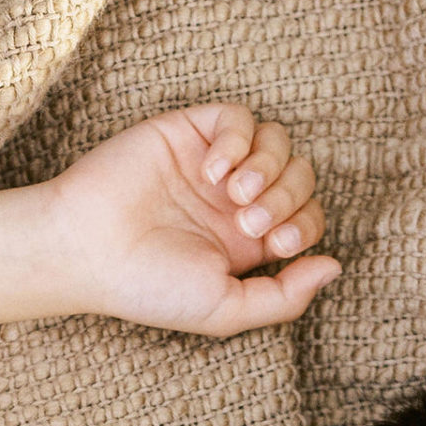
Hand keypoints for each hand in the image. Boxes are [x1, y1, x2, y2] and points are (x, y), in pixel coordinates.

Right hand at [39, 104, 339, 337]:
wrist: (90, 249)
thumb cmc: (152, 287)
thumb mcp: (227, 309)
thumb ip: (286, 296)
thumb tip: (336, 266)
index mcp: (250, 243)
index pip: (308, 217)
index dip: (306, 224)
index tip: (275, 245)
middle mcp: (237, 200)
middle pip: (300, 176)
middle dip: (286, 198)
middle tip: (249, 223)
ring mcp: (215, 163)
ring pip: (278, 141)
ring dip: (269, 167)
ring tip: (233, 195)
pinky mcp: (189, 130)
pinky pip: (238, 116)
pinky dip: (237, 140)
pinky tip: (211, 170)